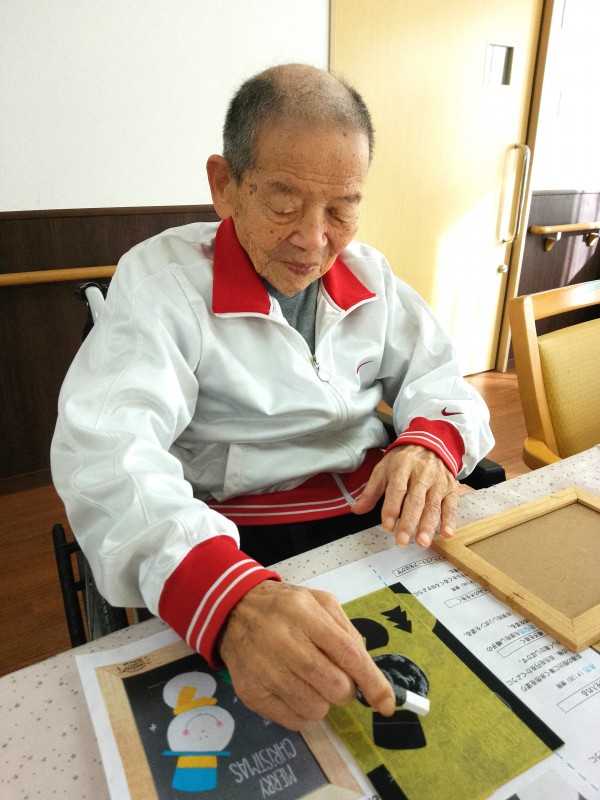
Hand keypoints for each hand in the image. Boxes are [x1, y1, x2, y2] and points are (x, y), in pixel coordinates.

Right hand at [217, 581, 395, 729]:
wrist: (234, 610)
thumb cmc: (286, 608)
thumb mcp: (320, 603)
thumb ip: (347, 632)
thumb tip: (367, 672)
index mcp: (305, 614)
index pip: (349, 655)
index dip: (373, 683)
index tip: (387, 703)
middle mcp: (283, 641)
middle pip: (335, 687)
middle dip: (345, 690)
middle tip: (336, 678)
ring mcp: (264, 670)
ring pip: (315, 709)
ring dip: (322, 700)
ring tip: (309, 680)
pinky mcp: (251, 693)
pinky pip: (293, 720)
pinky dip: (301, 710)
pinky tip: (292, 688)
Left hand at [352, 444, 458, 546]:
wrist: (430, 444)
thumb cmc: (403, 461)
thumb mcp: (384, 470)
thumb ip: (371, 491)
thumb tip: (357, 510)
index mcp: (402, 466)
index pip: (397, 489)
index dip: (392, 508)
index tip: (388, 526)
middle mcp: (422, 473)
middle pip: (416, 500)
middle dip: (409, 522)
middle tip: (403, 540)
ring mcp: (438, 481)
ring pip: (433, 505)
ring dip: (428, 525)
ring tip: (423, 541)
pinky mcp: (450, 488)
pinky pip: (451, 505)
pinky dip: (450, 519)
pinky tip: (446, 533)